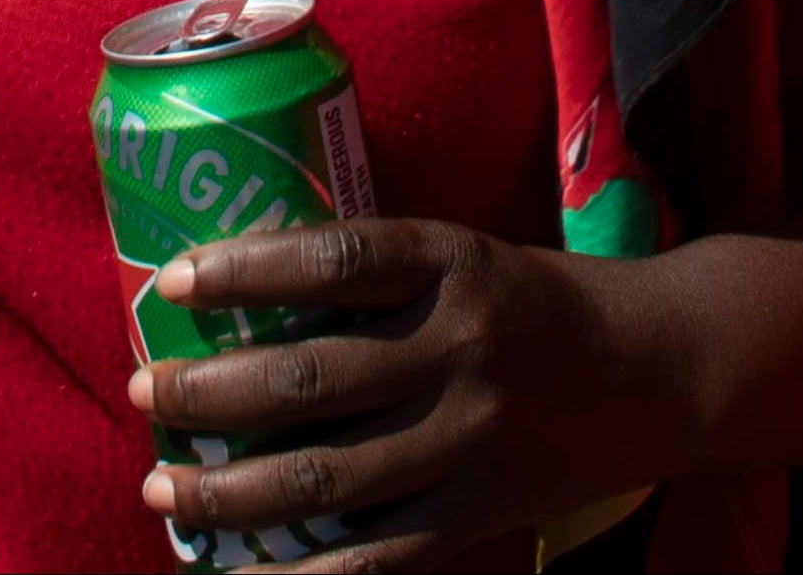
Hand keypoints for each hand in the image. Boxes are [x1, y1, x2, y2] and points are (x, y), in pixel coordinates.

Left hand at [129, 220, 674, 573]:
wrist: (654, 371)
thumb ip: (373, 277)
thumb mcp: (462, 259)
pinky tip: (237, 574)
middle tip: (147, 392)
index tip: (172, 280)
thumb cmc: (528, 304)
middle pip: (309, 379)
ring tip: (165, 486)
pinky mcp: (476, 514)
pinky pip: (372, 559)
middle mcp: (461, 350)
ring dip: (230, 491)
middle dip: (209, 393)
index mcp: (452, 265)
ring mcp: (469, 442)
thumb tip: (235, 298)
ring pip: (326, 478)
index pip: (334, 259)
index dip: (247, 270)